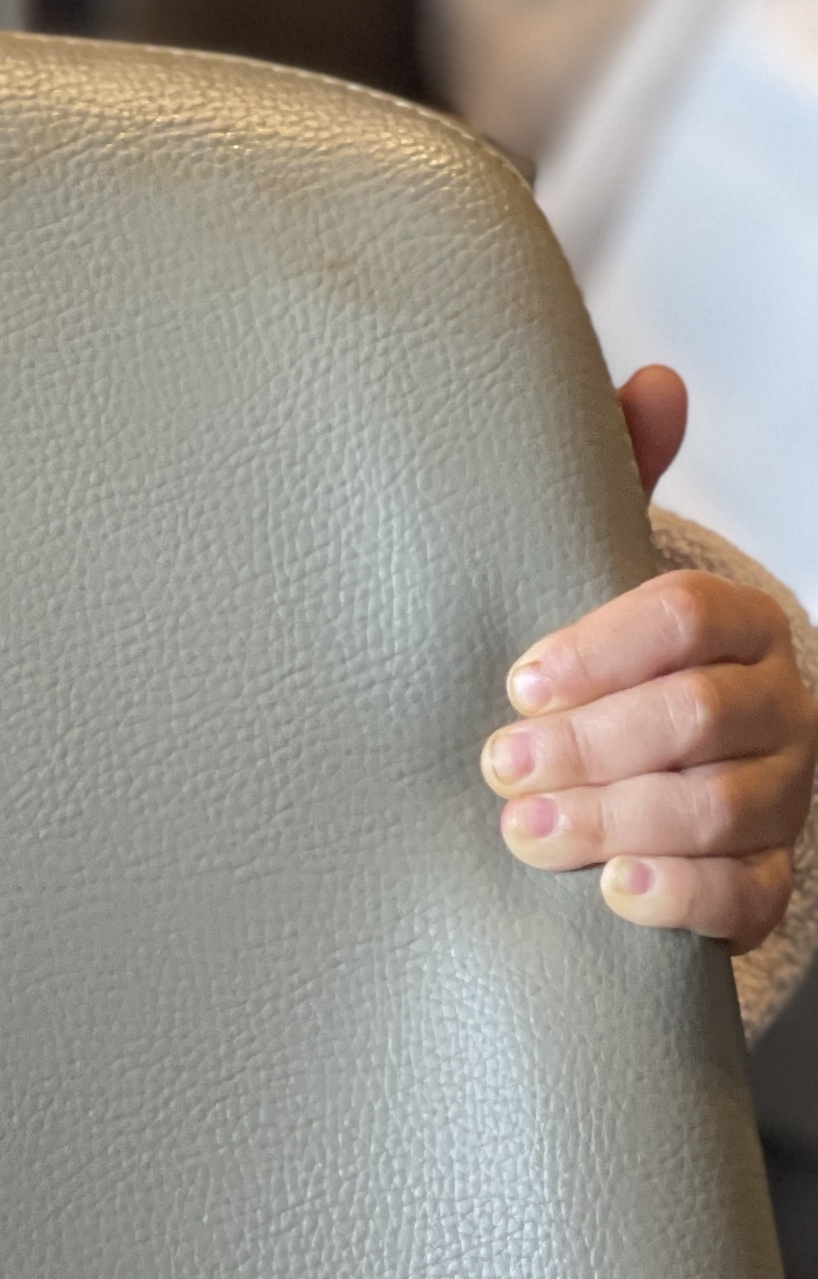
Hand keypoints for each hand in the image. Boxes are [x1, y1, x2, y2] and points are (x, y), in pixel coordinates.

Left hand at [481, 368, 814, 950]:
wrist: (641, 782)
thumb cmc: (610, 676)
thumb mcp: (601, 579)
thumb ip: (619, 488)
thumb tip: (654, 382)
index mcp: (738, 628)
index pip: (688, 619)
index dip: (602, 648)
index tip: (519, 679)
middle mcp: (775, 708)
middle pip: (698, 717)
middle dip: (591, 743)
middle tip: (499, 762)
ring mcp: (778, 797)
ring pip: (719, 807)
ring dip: (614, 819)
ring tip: (525, 829)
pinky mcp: (763, 880)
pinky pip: (744, 896)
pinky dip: (679, 896)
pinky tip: (614, 889)